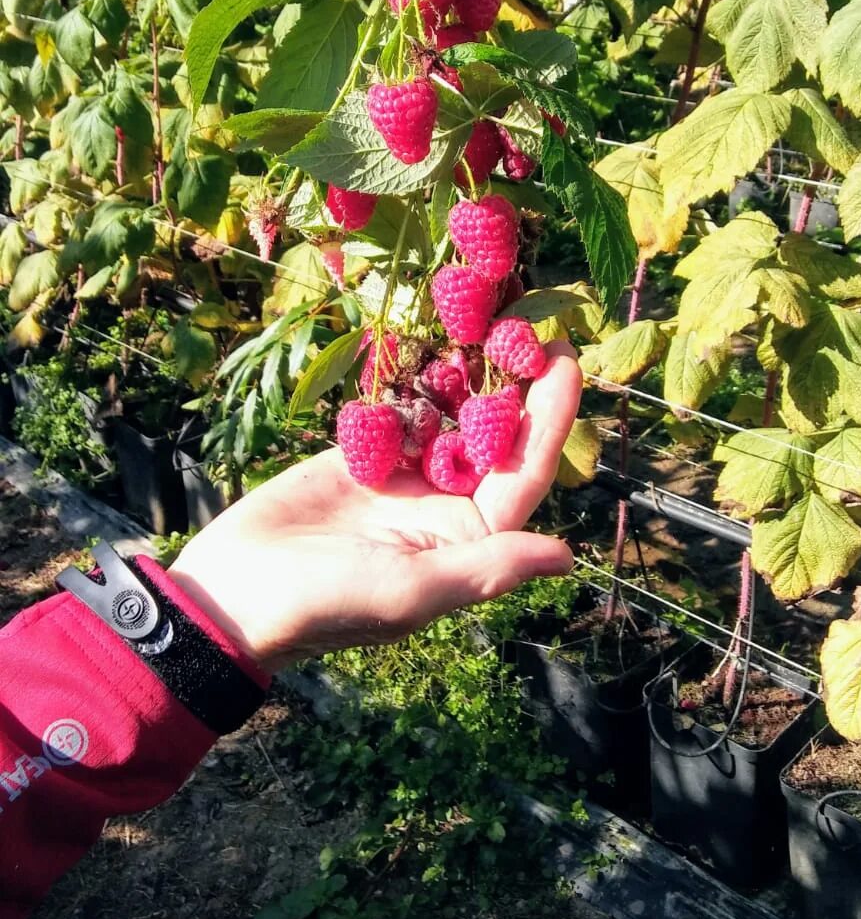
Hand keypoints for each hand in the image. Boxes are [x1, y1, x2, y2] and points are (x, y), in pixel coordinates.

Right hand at [169, 342, 581, 671]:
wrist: (234, 593)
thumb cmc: (328, 602)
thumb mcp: (414, 590)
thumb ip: (489, 568)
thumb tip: (569, 558)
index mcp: (468, 540)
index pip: (526, 471)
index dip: (552, 417)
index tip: (568, 361)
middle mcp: (446, 508)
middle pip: (498, 437)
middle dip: (520, 385)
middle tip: (536, 325)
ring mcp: (405, 479)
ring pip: (452, 417)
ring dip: (472, 373)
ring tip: (493, 316)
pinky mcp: (363, 455)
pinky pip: (403, 409)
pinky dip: (418, 376)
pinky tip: (439, 334)